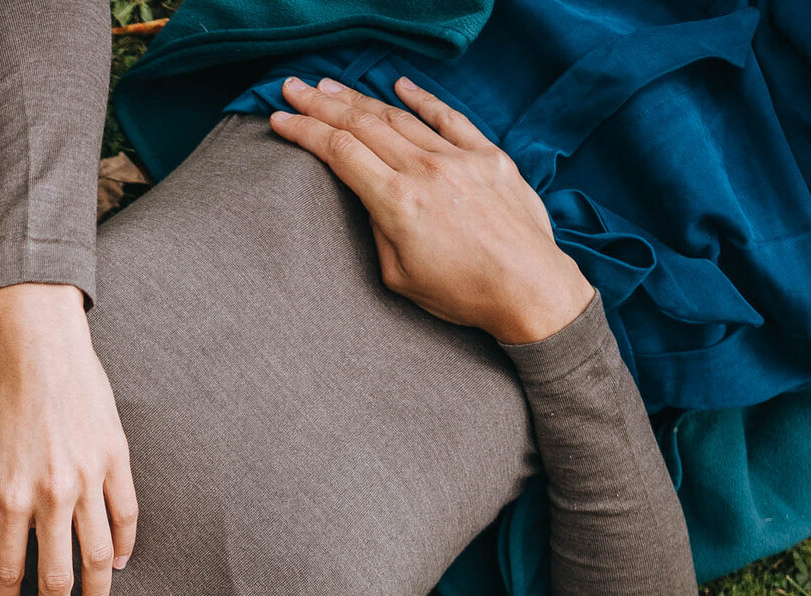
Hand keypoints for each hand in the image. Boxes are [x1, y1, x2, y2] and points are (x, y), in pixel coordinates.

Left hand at [0, 282, 138, 595]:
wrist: (39, 344)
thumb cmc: (2, 396)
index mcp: (11, 495)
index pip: (10, 566)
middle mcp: (52, 494)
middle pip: (58, 573)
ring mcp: (88, 478)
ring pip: (99, 554)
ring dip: (97, 591)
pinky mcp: (115, 459)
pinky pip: (124, 515)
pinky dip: (123, 544)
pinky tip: (119, 563)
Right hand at [269, 77, 596, 344]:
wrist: (529, 288)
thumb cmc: (463, 293)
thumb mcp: (399, 276)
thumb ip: (378, 231)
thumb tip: (370, 200)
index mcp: (398, 203)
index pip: (340, 152)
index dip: (305, 131)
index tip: (281, 120)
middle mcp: (427, 171)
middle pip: (362, 124)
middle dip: (321, 104)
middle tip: (294, 88)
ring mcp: (460, 158)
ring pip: (399, 117)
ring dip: (360, 98)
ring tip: (331, 87)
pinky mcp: (488, 156)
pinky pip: (450, 117)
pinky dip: (423, 99)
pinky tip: (400, 86)